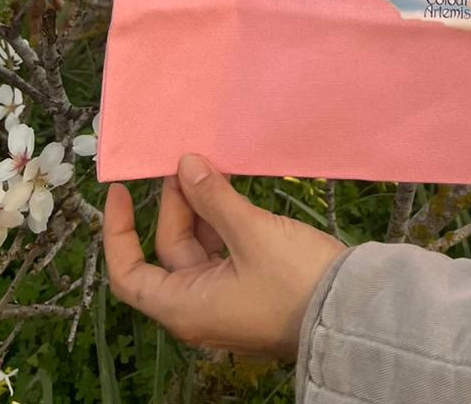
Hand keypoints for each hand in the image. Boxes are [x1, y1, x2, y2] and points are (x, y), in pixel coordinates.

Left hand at [103, 153, 349, 362]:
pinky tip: (233, 192)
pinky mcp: (250, 287)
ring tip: (212, 168)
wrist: (351, 310)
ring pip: (199, 248)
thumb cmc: (294, 279)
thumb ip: (214, 198)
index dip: (119, 233)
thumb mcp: (251, 233)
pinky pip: (224, 250)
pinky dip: (223, 220)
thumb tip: (185, 165)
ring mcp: (226, 298)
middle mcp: (199, 306)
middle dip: (176, 204)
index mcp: (185, 306)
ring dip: (202, 209)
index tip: (122, 192)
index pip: (130, 275)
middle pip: (169, 251)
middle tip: (188, 161)